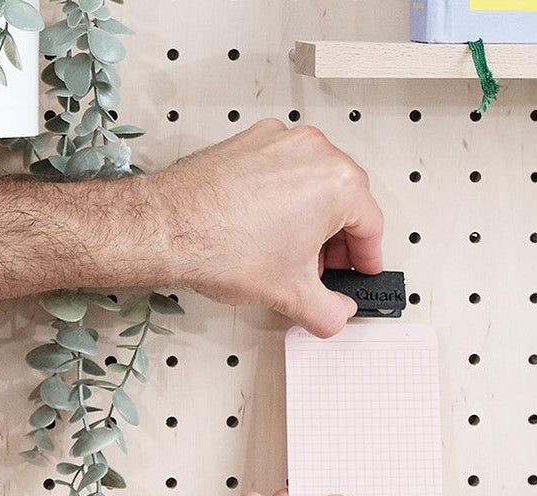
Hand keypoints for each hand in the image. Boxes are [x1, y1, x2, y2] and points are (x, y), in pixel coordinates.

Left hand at [149, 120, 383, 336]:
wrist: (165, 226)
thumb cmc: (220, 246)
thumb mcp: (289, 294)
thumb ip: (329, 311)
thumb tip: (338, 313)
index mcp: (338, 183)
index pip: (371, 225)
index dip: (368, 258)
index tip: (362, 271)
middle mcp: (314, 152)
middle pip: (345, 200)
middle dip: (338, 240)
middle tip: (324, 270)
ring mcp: (281, 141)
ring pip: (313, 181)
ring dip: (311, 217)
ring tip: (290, 252)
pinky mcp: (252, 140)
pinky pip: (281, 169)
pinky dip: (282, 196)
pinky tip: (263, 226)